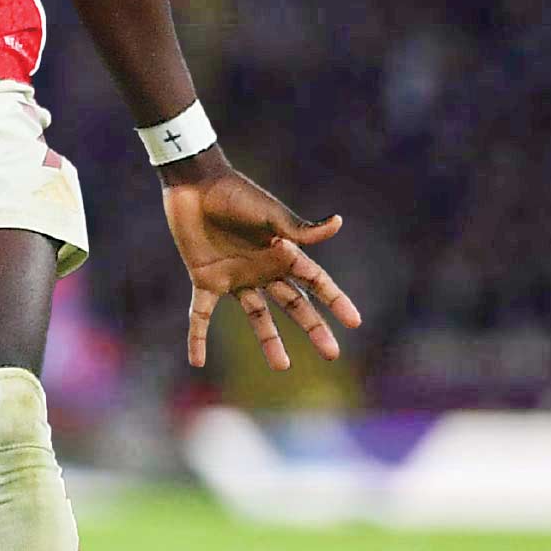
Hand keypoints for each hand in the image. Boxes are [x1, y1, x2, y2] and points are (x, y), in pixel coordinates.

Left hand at [160, 159, 362, 370]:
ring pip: (256, 316)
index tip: (355, 321)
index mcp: (283, 253)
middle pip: (294, 305)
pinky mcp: (205, 280)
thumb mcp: (270, 213)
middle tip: (332, 353)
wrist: (195, 185)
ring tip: (281, 366)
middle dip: (313, 328)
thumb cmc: (236, 194)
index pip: (316, 282)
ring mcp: (235, 277)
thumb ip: (299, 228)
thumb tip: (338, 223)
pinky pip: (201, 314)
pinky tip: (196, 361)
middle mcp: (263, 270)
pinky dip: (197, 336)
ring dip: (268, 341)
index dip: (336, 301)